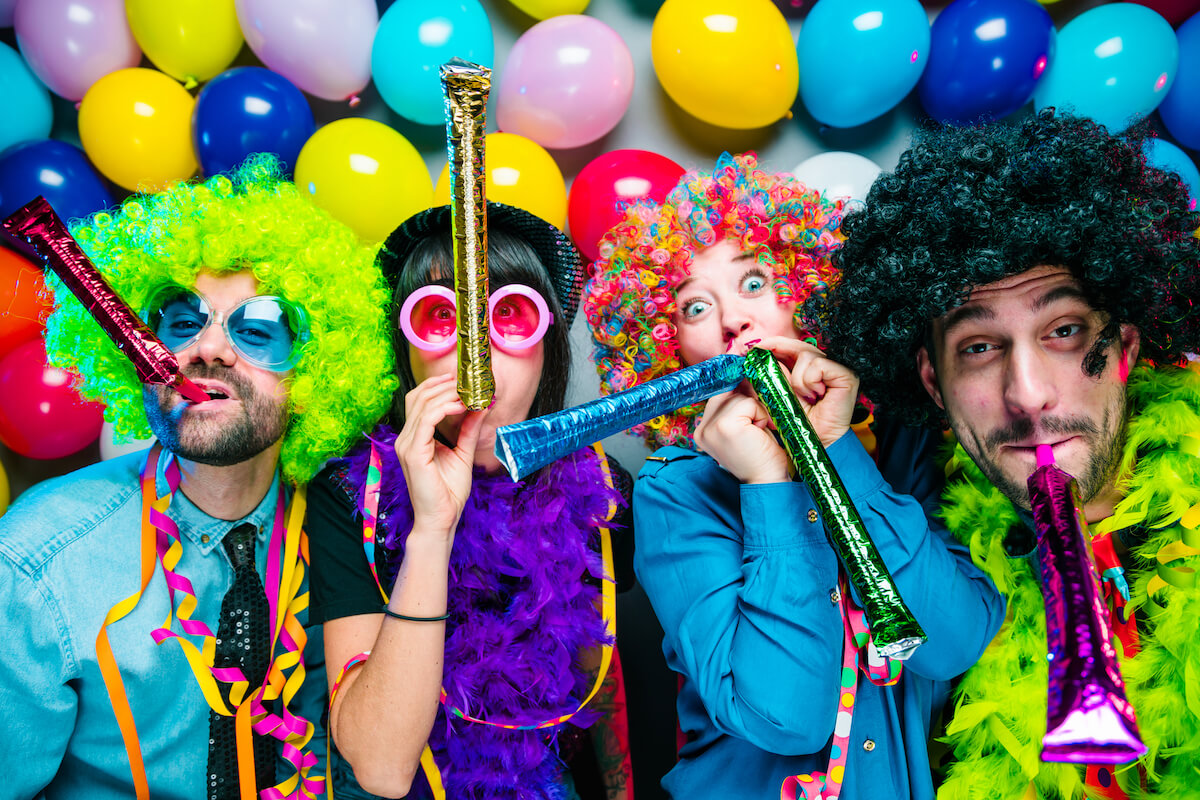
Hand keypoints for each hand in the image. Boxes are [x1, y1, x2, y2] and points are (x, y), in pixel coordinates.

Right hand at [393, 374, 488, 537]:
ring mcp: (406, 445)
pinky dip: (445, 408)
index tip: (462, 379)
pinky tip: (462, 405)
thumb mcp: (463, 453)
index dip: (438, 385)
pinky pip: (427, 420)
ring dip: (448, 393)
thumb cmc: (449, 492)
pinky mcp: (413, 452)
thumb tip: (481, 406)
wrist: (441, 519)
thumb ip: (469, 429)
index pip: (419, 401)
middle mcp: (405, 438)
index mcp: (414, 437)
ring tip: (470, 391)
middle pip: (419, 397)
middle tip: (469, 379)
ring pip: (423, 405)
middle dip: (445, 384)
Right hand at [694, 388, 789, 484]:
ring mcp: (711, 427)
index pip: (719, 394)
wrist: (768, 483)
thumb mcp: (747, 426)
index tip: (750, 381)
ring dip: (758, 409)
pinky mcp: (724, 426)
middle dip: (749, 397)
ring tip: (762, 431)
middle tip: (763, 420)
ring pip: (739, 396)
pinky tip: (763, 432)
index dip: (737, 388)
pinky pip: (748, 403)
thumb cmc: (763, 457)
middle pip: (727, 391)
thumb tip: (747, 369)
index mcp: (704, 429)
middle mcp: (702, 429)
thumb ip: (740, 403)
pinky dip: (762, 414)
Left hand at [754, 337, 859, 448]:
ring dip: (797, 379)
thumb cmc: (798, 422)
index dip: (775, 344)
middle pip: (799, 346)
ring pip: (806, 355)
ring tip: (804, 396)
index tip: (756, 348)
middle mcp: (826, 365)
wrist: (814, 442)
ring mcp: (838, 369)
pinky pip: (818, 365)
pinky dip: (810, 380)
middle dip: (779, 349)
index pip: (793, 347)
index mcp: (809, 368)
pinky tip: (815, 394)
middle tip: (761, 351)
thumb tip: (757, 354)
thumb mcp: (780, 393)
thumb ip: (773, 374)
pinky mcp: (847, 376)